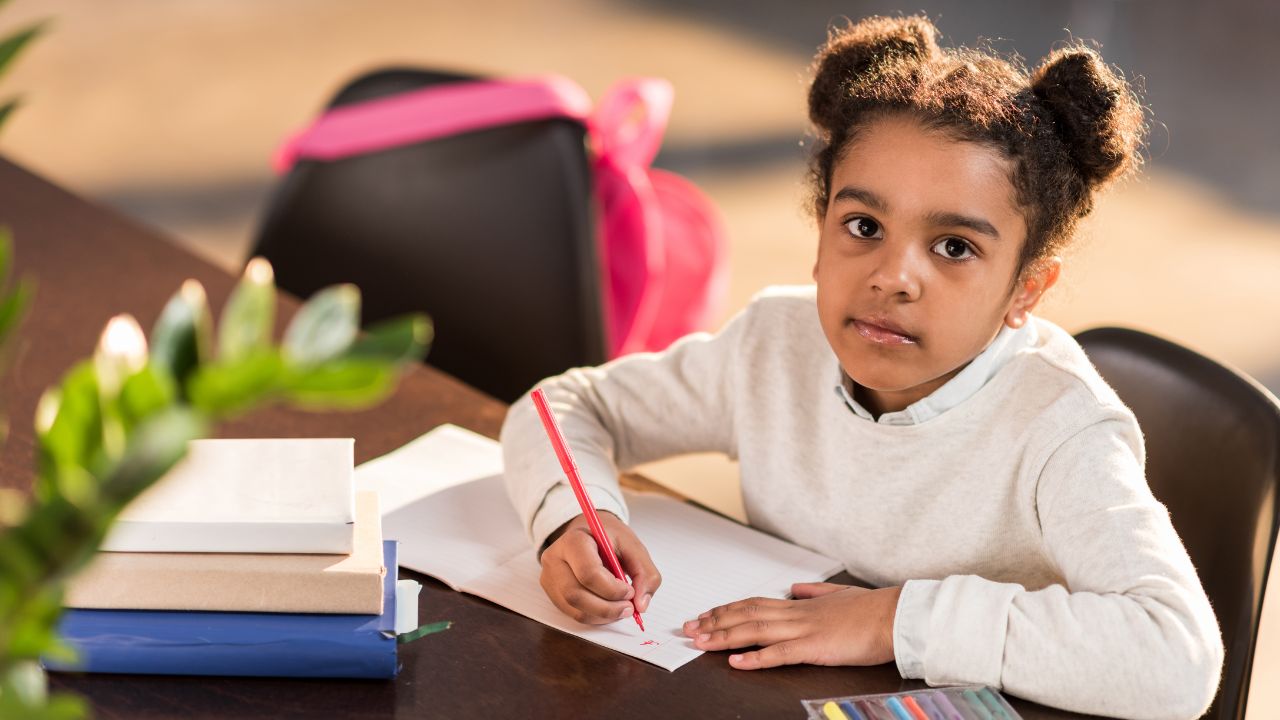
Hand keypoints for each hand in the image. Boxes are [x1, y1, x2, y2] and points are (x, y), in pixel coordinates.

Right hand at [538, 511, 661, 624]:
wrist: (590, 534)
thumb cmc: (609, 539)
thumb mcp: (633, 546)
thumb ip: (645, 573)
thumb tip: (641, 604)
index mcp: (574, 541)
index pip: (588, 573)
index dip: (612, 589)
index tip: (630, 591)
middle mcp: (555, 559)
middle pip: (576, 595)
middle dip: (608, 608)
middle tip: (630, 607)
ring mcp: (550, 577)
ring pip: (575, 609)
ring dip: (604, 616)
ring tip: (622, 608)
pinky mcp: (553, 593)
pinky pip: (574, 614)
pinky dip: (596, 617)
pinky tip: (609, 608)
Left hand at [681, 582, 901, 668]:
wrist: (895, 616)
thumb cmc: (872, 609)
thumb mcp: (839, 594)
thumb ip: (814, 592)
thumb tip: (796, 587)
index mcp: (801, 604)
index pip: (754, 604)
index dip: (727, 609)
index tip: (706, 615)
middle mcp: (796, 613)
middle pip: (746, 615)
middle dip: (714, 622)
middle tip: (689, 629)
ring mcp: (804, 629)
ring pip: (754, 631)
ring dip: (724, 637)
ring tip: (700, 642)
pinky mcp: (815, 647)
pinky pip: (778, 653)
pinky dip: (755, 658)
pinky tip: (736, 662)